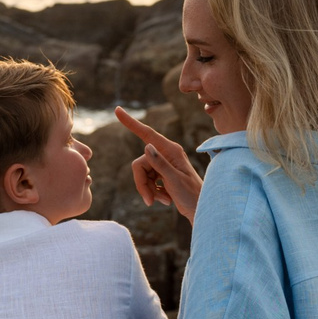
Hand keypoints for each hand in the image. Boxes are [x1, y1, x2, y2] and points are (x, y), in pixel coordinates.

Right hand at [116, 106, 201, 222]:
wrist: (199, 208)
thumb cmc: (191, 194)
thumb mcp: (175, 179)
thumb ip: (160, 163)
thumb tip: (146, 146)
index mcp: (170, 150)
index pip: (146, 133)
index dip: (131, 123)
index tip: (118, 110)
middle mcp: (166, 154)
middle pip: (139, 164)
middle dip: (141, 183)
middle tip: (150, 200)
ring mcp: (163, 164)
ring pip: (142, 174)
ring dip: (148, 190)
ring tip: (163, 200)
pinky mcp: (161, 174)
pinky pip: (147, 180)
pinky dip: (152, 192)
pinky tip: (166, 199)